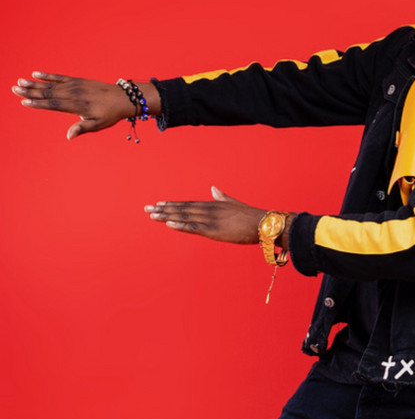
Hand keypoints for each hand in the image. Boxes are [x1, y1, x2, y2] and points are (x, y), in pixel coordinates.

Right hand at [12, 72, 160, 139]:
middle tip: (14, 89)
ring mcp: (76, 86)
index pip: (54, 105)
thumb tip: (69, 136)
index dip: (39, 103)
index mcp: (78, 106)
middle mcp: (75, 94)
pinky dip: (48, 76)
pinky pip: (61, 77)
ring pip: (52, 85)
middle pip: (49, 93)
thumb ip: (82, 128)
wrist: (123, 98)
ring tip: (20, 82)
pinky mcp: (78, 80)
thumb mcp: (98, 125)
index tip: (24, 102)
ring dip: (35, 83)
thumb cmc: (110, 115)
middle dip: (31, 91)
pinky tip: (36, 74)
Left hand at [145, 186, 290, 247]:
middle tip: (147, 209)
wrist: (264, 223)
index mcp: (213, 205)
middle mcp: (209, 210)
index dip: (172, 204)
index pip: (188, 204)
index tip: (158, 204)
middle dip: (164, 209)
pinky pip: (194, 228)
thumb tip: (213, 188)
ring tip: (152, 215)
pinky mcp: (215, 230)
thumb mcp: (234, 204)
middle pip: (182, 209)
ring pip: (184, 217)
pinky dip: (181, 226)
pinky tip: (169, 224)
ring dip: (167, 217)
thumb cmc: (251, 216)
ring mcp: (211, 220)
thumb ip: (222, 197)